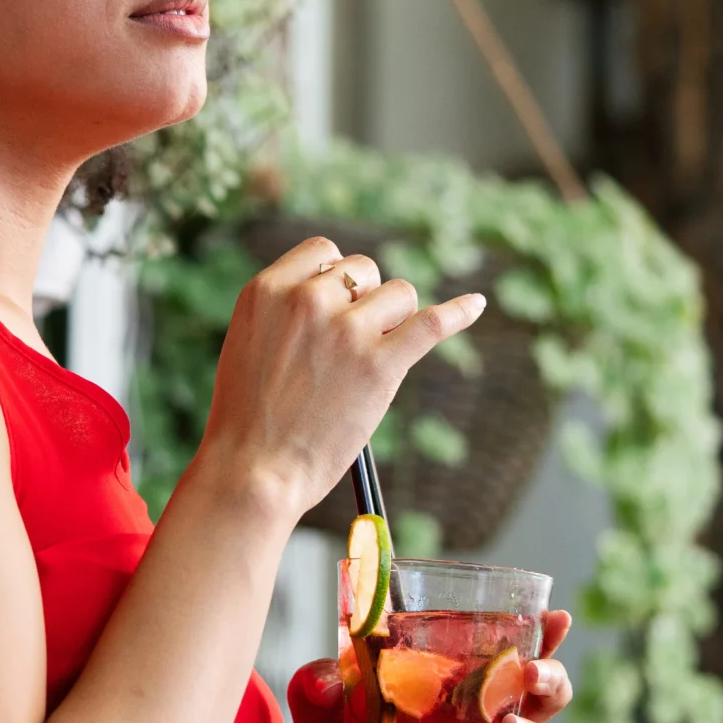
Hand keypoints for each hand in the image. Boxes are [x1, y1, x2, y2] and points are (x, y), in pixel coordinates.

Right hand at [188, 237, 484, 518]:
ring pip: (399, 294)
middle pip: (364, 270)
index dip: (337, 277)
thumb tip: (336, 297)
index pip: (324, 251)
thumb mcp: (247, 344)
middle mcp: (307, 300)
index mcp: (267, 290)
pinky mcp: (379, 364)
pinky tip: (476, 305)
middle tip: (351, 347)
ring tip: (374, 359)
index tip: (338, 304)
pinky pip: (431, 323)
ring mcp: (346, 330)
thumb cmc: (246, 421)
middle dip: (366, 301)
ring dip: (395, 321)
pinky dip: (458, 312)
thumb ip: (285, 313)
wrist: (252, 471)